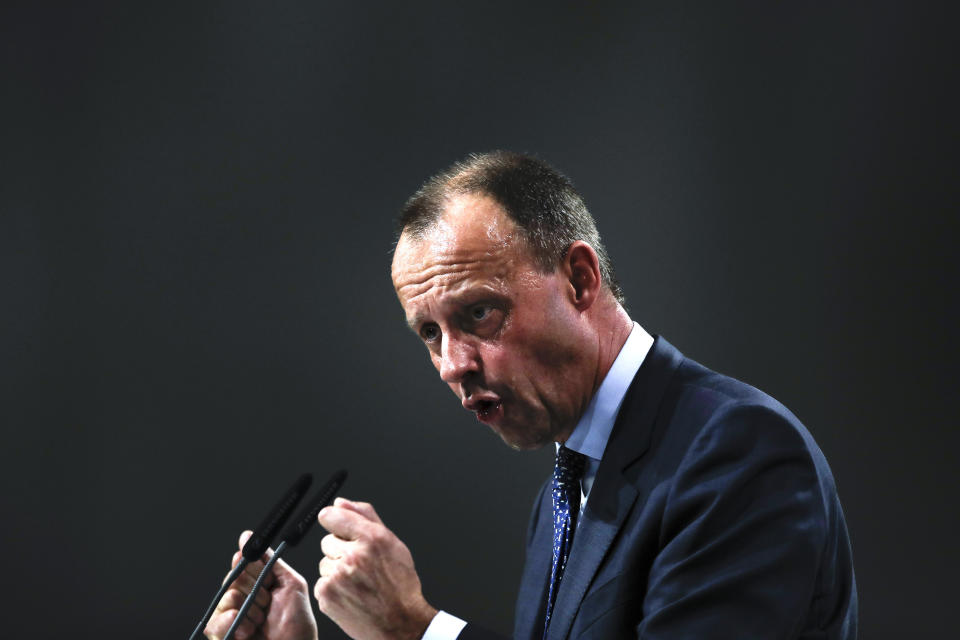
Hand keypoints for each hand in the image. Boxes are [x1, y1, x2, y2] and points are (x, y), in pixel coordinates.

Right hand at [204, 531, 318, 639]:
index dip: (248, 561)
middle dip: (255, 589)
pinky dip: (230, 622)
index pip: (244, 563)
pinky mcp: (222, 635)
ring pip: (227, 597)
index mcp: (258, 583)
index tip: (249, 560)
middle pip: (234, 577)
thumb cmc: (297, 623)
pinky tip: (247, 629)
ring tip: (261, 620)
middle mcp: (242, 597)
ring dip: (248, 609)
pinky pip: (215, 622)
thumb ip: (271, 561)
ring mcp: (231, 616)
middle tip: (267, 603)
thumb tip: (247, 536)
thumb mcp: (290, 584)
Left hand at [315, 498, 437, 639]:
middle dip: (340, 550)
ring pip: (324, 562)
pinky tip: (350, 594)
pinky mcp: (327, 595)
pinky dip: (332, 587)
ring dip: (336, 569)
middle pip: (327, 541)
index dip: (332, 519)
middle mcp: (354, 555)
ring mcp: (338, 576)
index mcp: (372, 538)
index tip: (333, 522)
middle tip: (359, 564)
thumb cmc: (399, 585)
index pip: (333, 516)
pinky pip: (322, 581)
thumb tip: (340, 503)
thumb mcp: (392, 543)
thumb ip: (365, 517)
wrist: (399, 623)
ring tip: (357, 582)